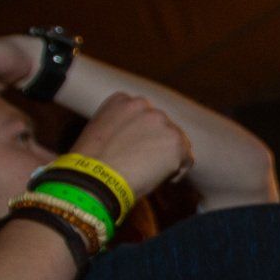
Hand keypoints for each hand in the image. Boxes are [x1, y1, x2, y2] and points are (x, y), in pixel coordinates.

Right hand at [66, 93, 193, 198]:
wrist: (96, 177)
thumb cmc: (93, 163)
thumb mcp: (102, 132)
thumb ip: (122, 127)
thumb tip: (139, 140)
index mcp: (122, 100)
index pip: (145, 117)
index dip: (143, 137)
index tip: (135, 152)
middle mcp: (144, 105)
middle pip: (163, 128)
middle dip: (157, 146)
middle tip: (144, 166)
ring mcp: (162, 121)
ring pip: (177, 143)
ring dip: (168, 158)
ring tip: (149, 173)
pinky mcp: (175, 141)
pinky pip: (186, 160)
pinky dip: (177, 172)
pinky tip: (158, 179)